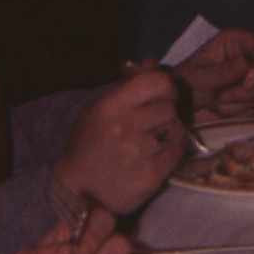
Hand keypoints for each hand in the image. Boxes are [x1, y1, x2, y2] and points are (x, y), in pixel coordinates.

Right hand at [50, 68, 185, 212]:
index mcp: (110, 106)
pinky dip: (172, 153)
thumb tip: (151, 63)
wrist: (76, 191)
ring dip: (170, 134)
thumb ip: (128, 86)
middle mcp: (125, 127)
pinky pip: (177, 153)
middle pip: (170, 108)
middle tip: (153, 124)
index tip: (161, 97)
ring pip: (177, 130)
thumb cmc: (89, 145)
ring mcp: (138, 153)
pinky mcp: (150, 176)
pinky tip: (156, 156)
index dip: (165, 87)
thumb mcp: (100, 109)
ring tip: (153, 141)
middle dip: (166, 114)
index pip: (157, 82)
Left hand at [173, 29, 253, 119]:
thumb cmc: (186, 82)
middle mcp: (246, 56)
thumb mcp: (201, 76)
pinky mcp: (248, 95)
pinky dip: (235, 111)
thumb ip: (224, 71)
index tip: (248, 82)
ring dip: (236, 103)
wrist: (180, 103)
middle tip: (222, 97)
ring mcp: (249, 76)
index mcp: (236, 42)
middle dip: (245, 91)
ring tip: (215, 101)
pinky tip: (219, 107)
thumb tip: (245, 63)